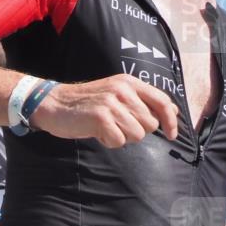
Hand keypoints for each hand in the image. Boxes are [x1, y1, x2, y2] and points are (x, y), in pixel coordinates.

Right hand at [30, 74, 177, 147]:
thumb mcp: (115, 94)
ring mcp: (112, 104)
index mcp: (130, 83)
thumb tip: (171, 113)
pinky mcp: (100, 118)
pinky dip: (109, 142)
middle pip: (150, 124)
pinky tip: (98, 133)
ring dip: (122, 137)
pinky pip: (119, 141)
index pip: (162, 101)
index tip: (172, 134)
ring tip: (106, 129)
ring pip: (137, 134)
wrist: (53, 104)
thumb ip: (140, 101)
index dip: (171, 121)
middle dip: (136, 131)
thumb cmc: (85, 104)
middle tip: (117, 127)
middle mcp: (123, 91)